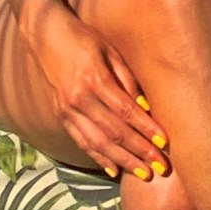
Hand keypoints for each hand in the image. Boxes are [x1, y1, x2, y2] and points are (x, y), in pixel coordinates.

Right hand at [29, 7, 170, 177]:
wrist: (47, 36)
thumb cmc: (84, 38)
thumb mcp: (110, 50)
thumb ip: (127, 79)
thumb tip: (146, 107)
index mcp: (94, 79)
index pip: (125, 111)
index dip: (145, 128)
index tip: (164, 142)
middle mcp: (79, 99)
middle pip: (114, 132)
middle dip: (139, 151)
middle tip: (160, 166)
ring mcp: (67, 110)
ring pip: (98, 143)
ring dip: (123, 160)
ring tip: (143, 173)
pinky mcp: (61, 116)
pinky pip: (82, 141)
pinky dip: (99, 157)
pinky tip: (114, 169)